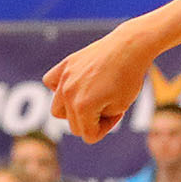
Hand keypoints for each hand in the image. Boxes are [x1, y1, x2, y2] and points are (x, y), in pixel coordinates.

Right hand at [44, 25, 158, 143]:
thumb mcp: (119, 108)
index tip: (118, 113)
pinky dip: (60, 88)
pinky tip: (75, 85)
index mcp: (83, 107)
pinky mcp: (65, 65)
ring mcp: (64, 78)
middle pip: (73, 125)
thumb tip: (81, 118)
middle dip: (92, 120)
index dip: (105, 128)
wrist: (130, 46)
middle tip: (109, 104)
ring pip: (57, 109)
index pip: (88, 135)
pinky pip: (50, 82)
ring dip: (73, 110)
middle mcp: (68, 94)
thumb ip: (97, 119)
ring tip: (90, 99)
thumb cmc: (129, 78)